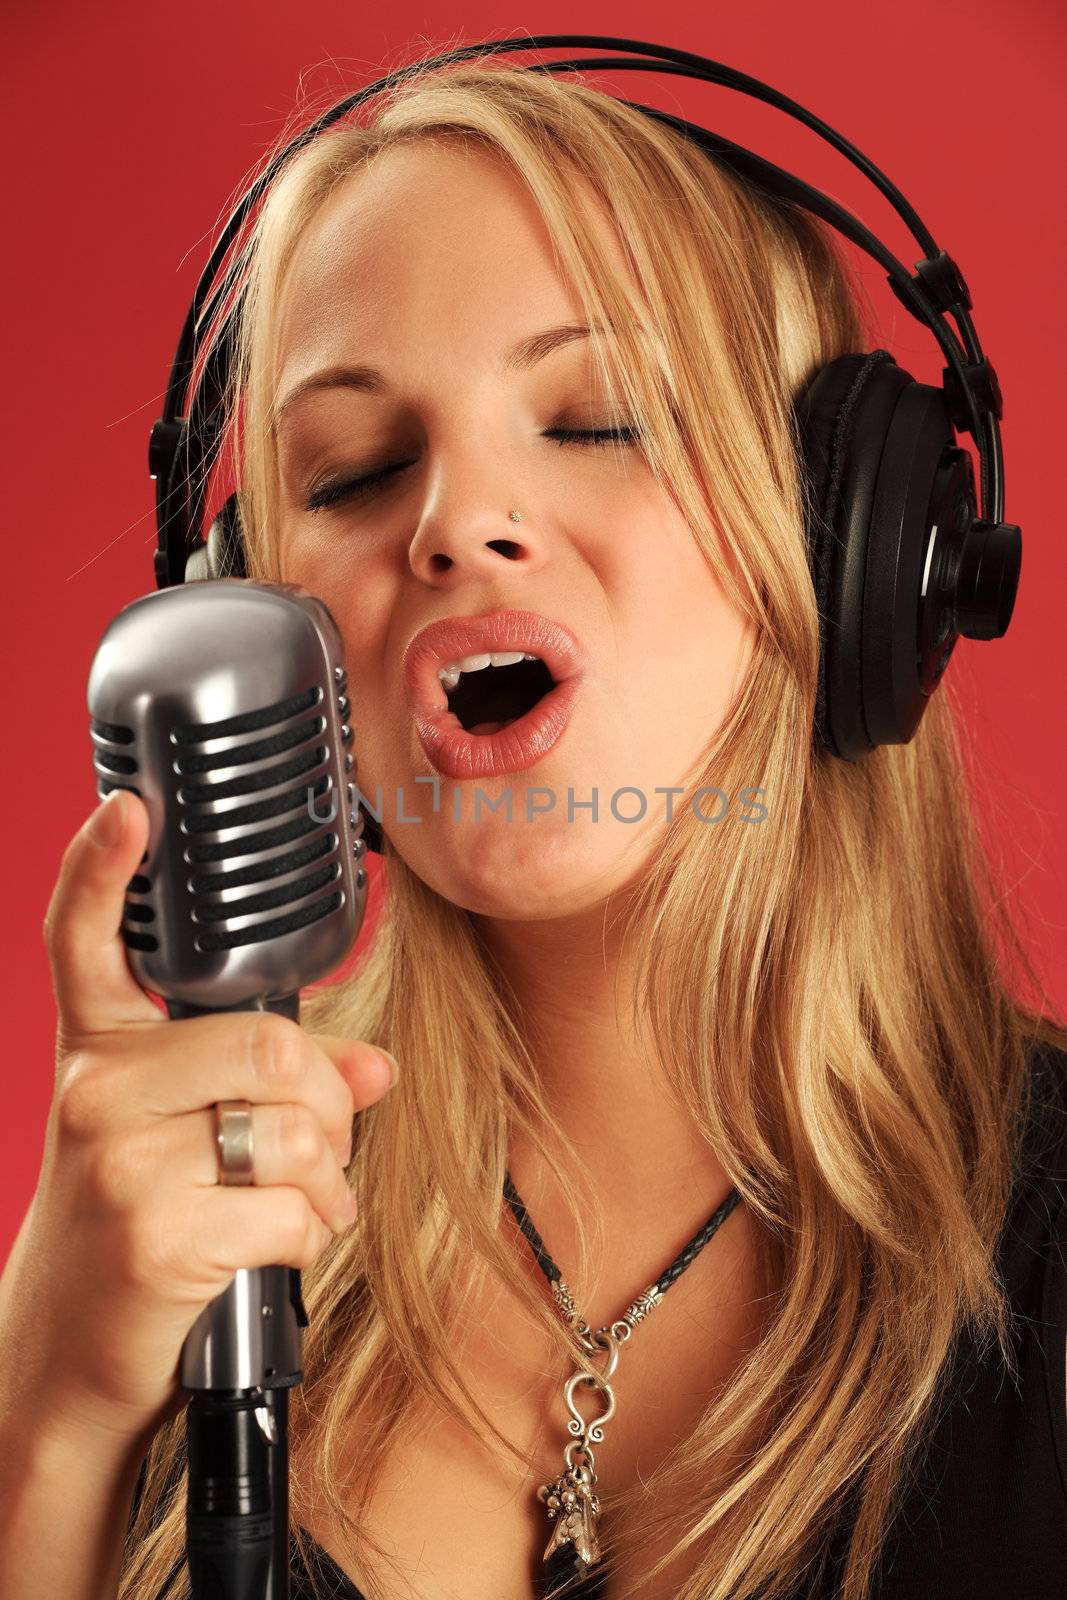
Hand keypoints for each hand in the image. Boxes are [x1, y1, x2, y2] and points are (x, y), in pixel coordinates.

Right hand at [0, 789, 395, 1447]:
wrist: (66, 1352)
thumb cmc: (133, 1224)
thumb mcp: (177, 1138)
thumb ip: (273, 1086)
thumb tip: (377, 1068)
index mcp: (98, 1051)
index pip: (83, 941)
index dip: (101, 868)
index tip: (129, 807)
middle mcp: (96, 1091)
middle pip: (270, 1044)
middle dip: (326, 1100)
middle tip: (321, 1143)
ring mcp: (119, 1162)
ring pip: (293, 1128)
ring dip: (328, 1174)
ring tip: (306, 1198)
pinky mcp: (155, 1237)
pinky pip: (293, 1210)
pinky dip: (315, 1231)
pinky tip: (286, 1243)